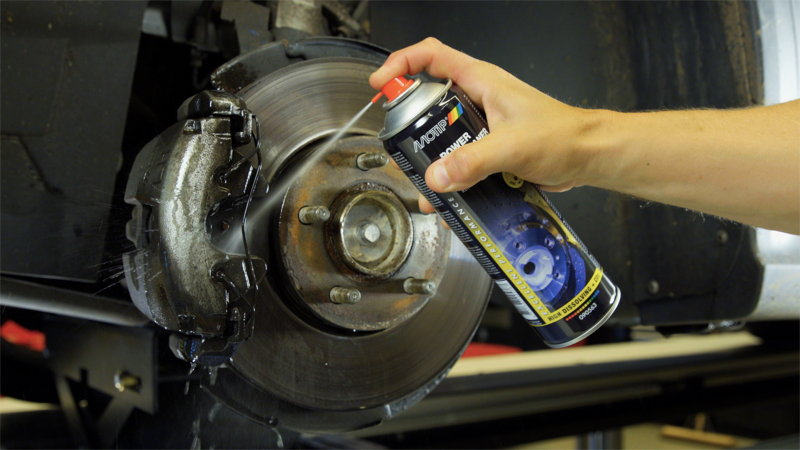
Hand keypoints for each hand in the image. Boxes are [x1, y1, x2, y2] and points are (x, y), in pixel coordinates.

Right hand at [370, 38, 598, 213]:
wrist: (588, 158)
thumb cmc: (562, 136)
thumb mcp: (513, 146)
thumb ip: (473, 161)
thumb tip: (435, 177)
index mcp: (480, 81)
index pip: (430, 56)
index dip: (401, 64)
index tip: (380, 86)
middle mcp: (476, 100)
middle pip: (428, 101)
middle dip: (408, 125)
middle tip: (397, 148)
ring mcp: (481, 126)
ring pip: (441, 137)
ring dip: (428, 161)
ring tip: (422, 186)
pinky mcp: (487, 150)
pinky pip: (458, 161)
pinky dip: (448, 179)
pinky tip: (445, 201)